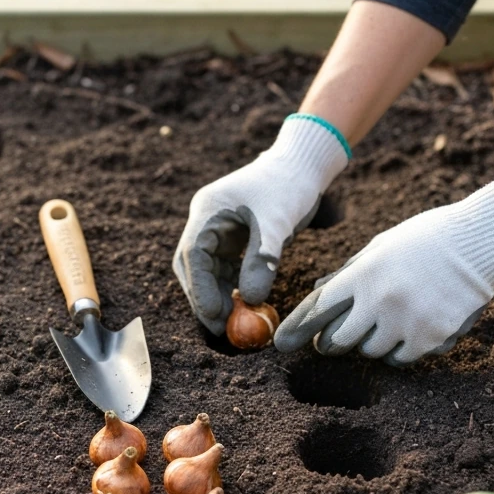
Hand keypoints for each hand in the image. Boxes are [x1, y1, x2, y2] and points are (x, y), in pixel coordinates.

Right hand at [173, 115, 349, 334]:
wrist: (302, 166)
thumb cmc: (290, 186)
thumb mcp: (277, 223)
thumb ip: (262, 260)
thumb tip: (251, 301)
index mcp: (208, 210)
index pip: (193, 255)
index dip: (200, 289)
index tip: (215, 317)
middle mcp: (205, 220)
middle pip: (192, 266)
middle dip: (204, 298)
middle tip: (221, 328)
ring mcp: (215, 228)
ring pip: (206, 270)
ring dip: (217, 296)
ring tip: (234, 321)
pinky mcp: (229, 236)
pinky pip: (222, 267)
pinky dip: (230, 287)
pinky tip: (243, 304)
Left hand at [274, 173, 493, 363]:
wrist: (479, 243)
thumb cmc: (424, 240)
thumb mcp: (379, 248)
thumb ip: (348, 273)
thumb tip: (318, 291)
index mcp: (363, 275)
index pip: (317, 309)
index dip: (296, 329)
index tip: (281, 343)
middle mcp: (380, 302)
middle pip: (338, 341)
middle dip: (331, 342)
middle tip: (331, 340)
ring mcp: (405, 322)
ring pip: (369, 352)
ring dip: (369, 343)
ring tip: (385, 322)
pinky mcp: (430, 339)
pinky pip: (399, 359)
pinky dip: (398, 351)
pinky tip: (408, 330)